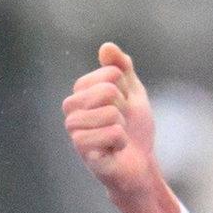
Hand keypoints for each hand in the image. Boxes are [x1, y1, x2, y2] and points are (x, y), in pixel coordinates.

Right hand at [63, 42, 161, 201]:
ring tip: (117, 138)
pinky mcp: (84, 152)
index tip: (123, 107)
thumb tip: (106, 46)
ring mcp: (75, 132)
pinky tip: (115, 150)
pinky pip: (113, 133)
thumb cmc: (134, 131)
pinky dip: (122, 141)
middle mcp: (71, 111)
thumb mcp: (133, 94)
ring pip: (110, 113)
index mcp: (80, 93)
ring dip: (122, 126)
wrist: (140, 166)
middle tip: (121, 124)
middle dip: (124, 108)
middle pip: (108, 91)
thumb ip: (122, 68)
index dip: (126, 91)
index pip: (110, 74)